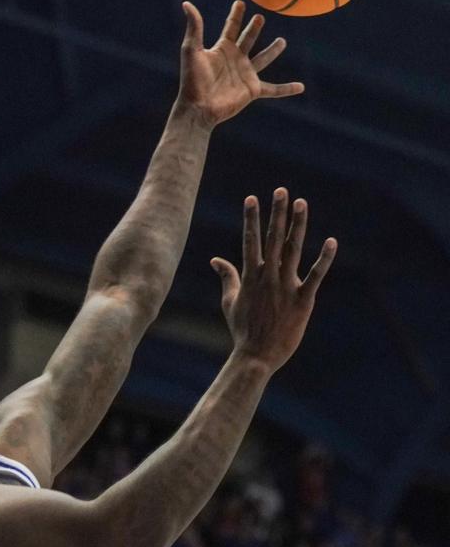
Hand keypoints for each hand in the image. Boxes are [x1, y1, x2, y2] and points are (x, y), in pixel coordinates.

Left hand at [177, 0, 303, 127]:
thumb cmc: (192, 80)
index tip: (240, 3)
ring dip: (272, 50)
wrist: (198, 107)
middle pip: (248, 39)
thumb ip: (195, 27)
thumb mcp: (192, 50)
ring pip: (263, 59)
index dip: (236, 16)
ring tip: (282, 41)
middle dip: (254, 28)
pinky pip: (274, 89)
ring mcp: (245, 74)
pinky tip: (300, 87)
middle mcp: (235, 59)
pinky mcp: (252, 90)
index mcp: (222, 49)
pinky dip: (287, 89)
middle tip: (260, 17)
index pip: (231, 27)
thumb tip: (187, 3)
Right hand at [212, 189, 336, 373]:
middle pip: (273, 239)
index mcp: (250, 276)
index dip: (251, 218)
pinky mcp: (302, 301)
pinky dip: (324, 260)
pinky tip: (331, 242)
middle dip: (276, 213)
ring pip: (293, 250)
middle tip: (281, 190)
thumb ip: (226, 276)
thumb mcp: (230, 301)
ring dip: (297, 225)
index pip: (250, 241)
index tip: (252, 198)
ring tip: (301, 203)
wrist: (256, 356)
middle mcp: (268, 277)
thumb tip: (215, 259)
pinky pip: (315, 277)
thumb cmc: (242, 330)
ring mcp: (285, 288)